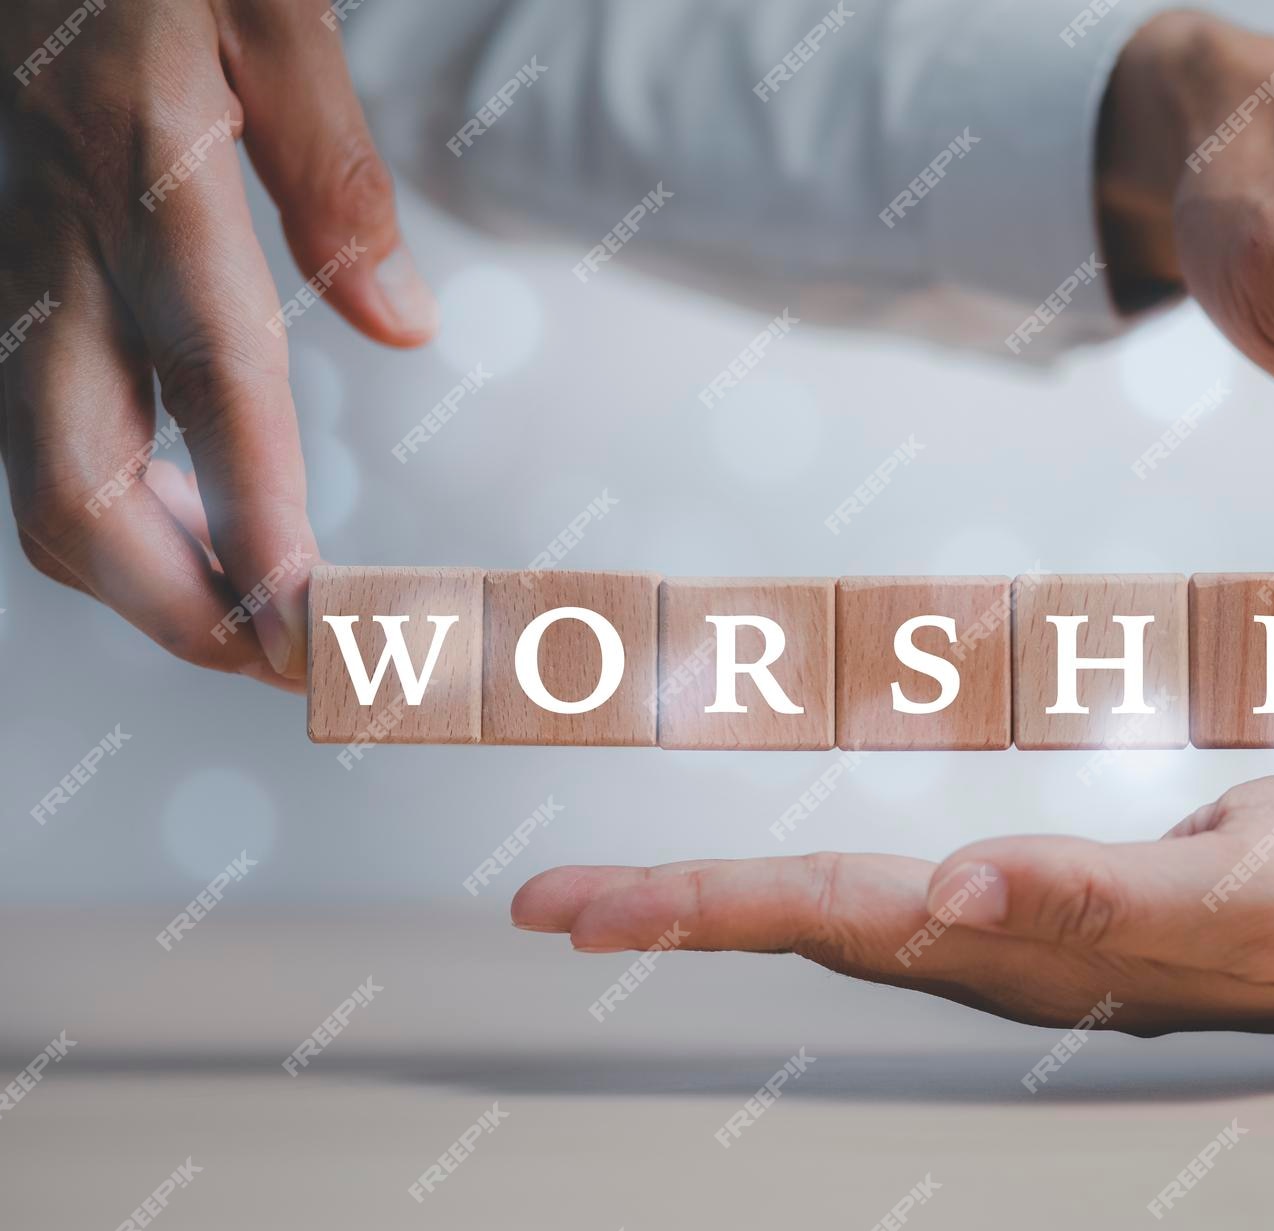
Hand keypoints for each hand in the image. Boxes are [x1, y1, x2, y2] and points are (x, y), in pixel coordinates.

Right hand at [1, 0, 434, 687]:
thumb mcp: (270, 11)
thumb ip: (332, 170)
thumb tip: (400, 322)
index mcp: (144, 170)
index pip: (207, 372)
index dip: (253, 509)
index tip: (307, 614)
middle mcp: (58, 244)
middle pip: (79, 477)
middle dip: (178, 604)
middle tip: (295, 672)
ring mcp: (17, 272)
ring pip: (44, 477)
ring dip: (148, 580)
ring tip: (265, 629)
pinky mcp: (9, 282)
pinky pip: (39, 434)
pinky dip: (118, 516)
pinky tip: (202, 527)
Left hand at [512, 767, 1273, 1038]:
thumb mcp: (1235, 884)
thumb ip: (1097, 898)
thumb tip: (960, 896)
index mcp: (1039, 940)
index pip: (844, 919)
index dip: (715, 908)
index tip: (594, 908)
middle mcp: (1015, 951)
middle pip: (814, 930)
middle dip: (677, 915)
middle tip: (551, 905)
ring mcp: (1031, 943)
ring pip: (846, 928)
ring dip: (723, 913)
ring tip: (613, 904)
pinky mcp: (1056, 918)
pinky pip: (911, 911)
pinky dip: (816, 905)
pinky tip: (764, 904)